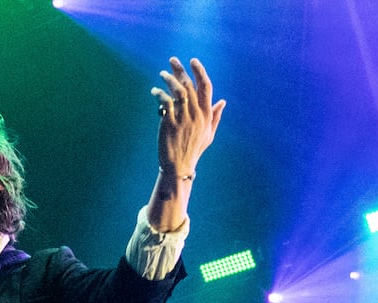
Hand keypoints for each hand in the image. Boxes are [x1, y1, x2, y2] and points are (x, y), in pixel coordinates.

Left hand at [151, 57, 224, 177]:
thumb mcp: (209, 134)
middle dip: (181, 70)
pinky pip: (166, 102)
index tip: (193, 61)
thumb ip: (215, 116)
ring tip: (162, 74)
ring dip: (169, 79)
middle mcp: (196, 114)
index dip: (200, 71)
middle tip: (172, 60)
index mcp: (206, 114)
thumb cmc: (194, 150)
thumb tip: (223, 101)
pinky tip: (154, 91)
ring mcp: (183, 118)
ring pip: (178, 91)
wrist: (179, 166)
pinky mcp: (170, 123)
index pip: (206, 87)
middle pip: (190, 85)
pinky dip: (160, 94)